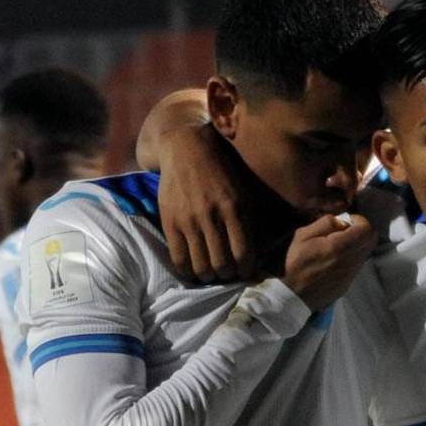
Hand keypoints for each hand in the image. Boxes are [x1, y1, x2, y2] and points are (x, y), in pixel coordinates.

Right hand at [157, 124, 256, 282]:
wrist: (186, 149)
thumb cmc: (220, 173)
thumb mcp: (243, 193)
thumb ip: (248, 223)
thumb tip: (255, 257)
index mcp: (234, 209)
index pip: (244, 254)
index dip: (246, 270)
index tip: (246, 272)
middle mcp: (212, 216)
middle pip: (222, 265)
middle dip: (228, 275)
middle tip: (228, 272)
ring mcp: (189, 220)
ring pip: (201, 267)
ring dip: (209, 276)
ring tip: (211, 273)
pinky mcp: (170, 222)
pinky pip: (179, 259)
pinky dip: (188, 271)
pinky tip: (193, 270)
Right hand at [283, 214, 376, 310]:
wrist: (291, 296)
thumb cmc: (294, 263)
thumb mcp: (303, 236)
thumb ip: (325, 223)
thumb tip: (342, 221)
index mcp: (340, 247)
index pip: (367, 228)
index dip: (358, 220)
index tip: (344, 222)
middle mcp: (351, 262)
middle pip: (372, 240)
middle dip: (360, 231)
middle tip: (343, 231)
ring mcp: (351, 275)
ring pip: (366, 253)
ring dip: (356, 245)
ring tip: (337, 246)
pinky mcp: (347, 284)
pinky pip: (357, 265)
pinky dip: (351, 258)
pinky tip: (334, 261)